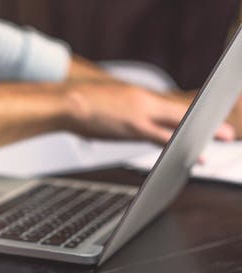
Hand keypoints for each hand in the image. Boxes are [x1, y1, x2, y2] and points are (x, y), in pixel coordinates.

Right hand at [64, 81, 234, 144]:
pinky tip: (188, 156)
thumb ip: (121, 113)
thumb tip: (123, 123)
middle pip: (182, 116)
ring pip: (176, 127)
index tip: (207, 122)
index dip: (192, 116)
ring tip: (212, 149)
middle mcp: (144, 104)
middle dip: (206, 126)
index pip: (172, 107)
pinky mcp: (132, 128)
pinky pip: (161, 139)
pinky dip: (178, 146)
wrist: (67, 103)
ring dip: (197, 138)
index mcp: (138, 96)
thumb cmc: (81, 104)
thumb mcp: (107, 104)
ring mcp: (140, 116)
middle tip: (227, 135)